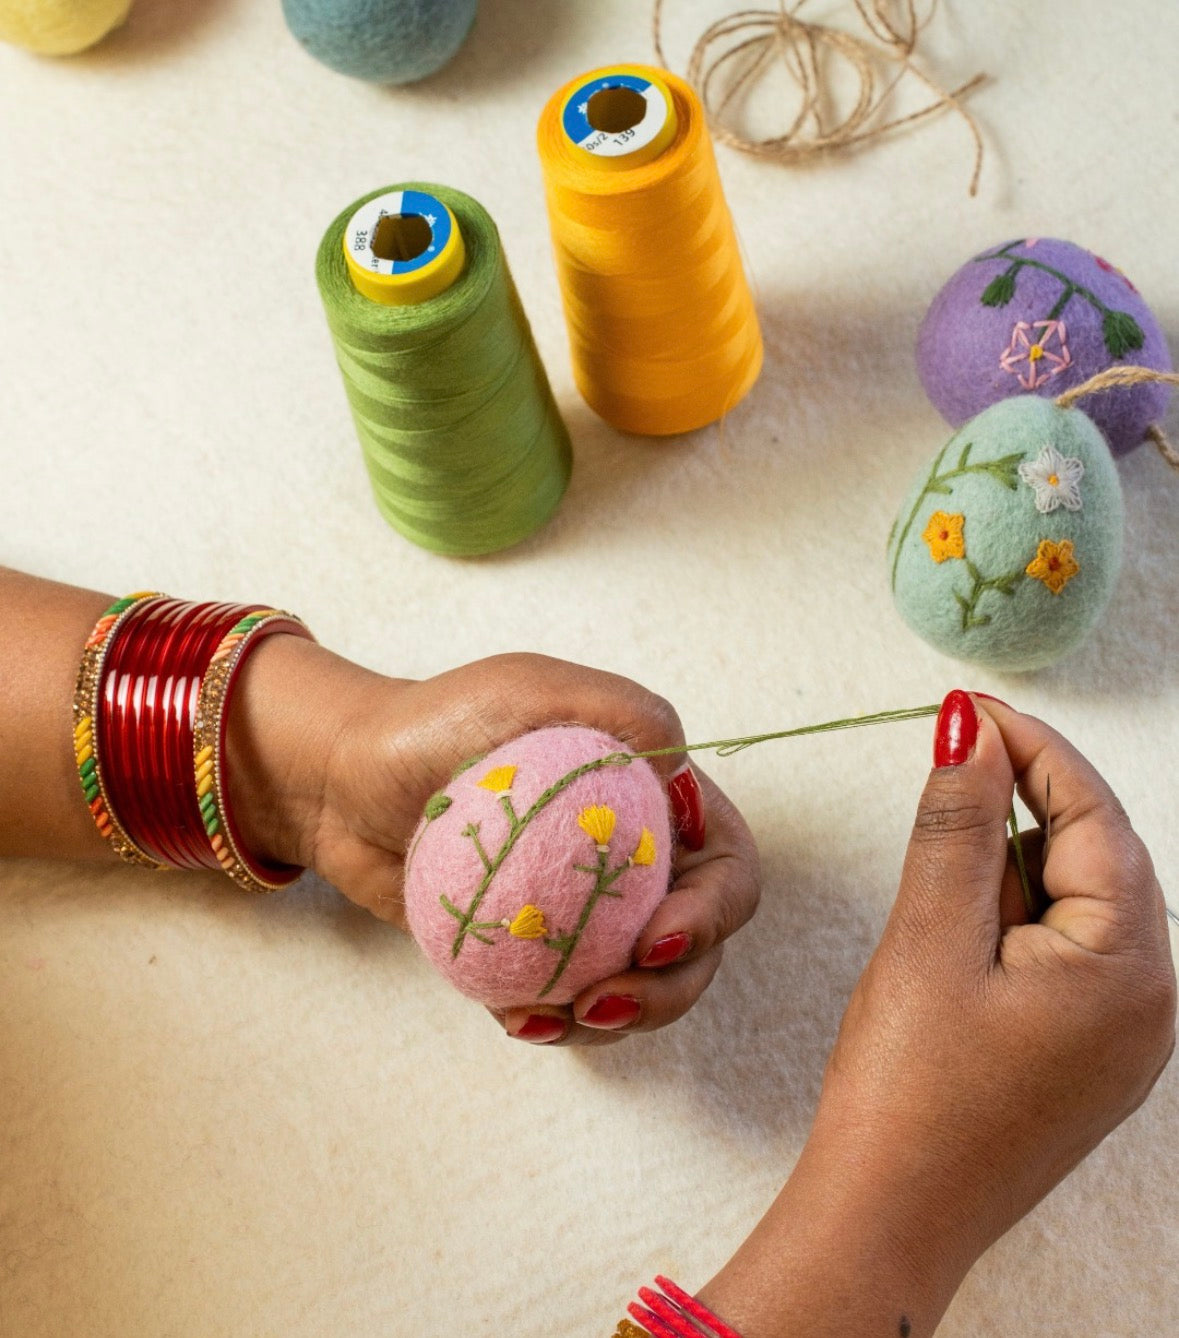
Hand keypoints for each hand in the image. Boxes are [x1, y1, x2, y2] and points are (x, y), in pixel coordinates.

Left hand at [226, 636, 759, 1045]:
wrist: (344, 777)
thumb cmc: (439, 719)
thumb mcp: (533, 687)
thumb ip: (625, 714)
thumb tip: (685, 781)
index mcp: (651, 801)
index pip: (724, 867)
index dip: (712, 914)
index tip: (656, 938)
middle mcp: (632, 861)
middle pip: (695, 945)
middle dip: (671, 988)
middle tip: (607, 1000)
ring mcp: (583, 913)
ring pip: (638, 987)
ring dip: (619, 1020)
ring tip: (557, 1020)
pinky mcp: (531, 952)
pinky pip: (565, 1004)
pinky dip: (555, 1024)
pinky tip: (520, 1021)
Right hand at [814, 691, 1175, 1284]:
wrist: (888, 1217)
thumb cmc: (907, 1094)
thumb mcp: (929, 939)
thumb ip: (955, 824)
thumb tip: (969, 730)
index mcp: (1130, 969)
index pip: (1094, 817)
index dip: (1031, 748)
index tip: (968, 706)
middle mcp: (1149, 1002)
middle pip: (1091, 858)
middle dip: (1016, 811)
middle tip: (946, 767)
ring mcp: (1120, 1034)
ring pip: (1070, 904)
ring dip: (1005, 870)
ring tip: (936, 894)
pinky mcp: (1083, 1052)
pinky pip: (1059, 952)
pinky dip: (1008, 921)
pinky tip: (955, 936)